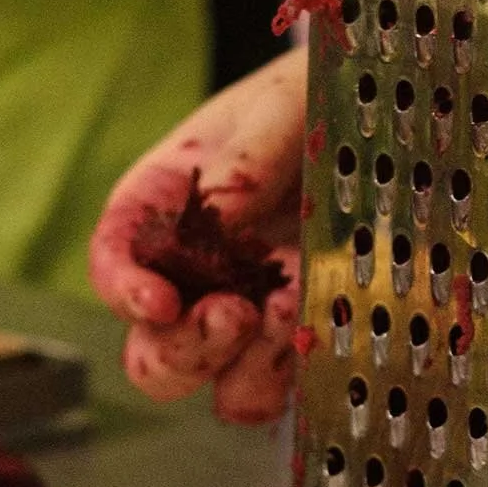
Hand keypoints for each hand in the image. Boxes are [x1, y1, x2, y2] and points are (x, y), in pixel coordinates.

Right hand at [89, 53, 308, 426]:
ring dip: (242, 369)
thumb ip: (245, 162)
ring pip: (213, 384)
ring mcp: (245, 311)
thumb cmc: (306, 102)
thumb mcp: (277, 110)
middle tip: (234, 313)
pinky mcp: (299, 336)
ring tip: (286, 312)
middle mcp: (192, 275)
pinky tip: (321, 324)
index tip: (162, 301)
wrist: (372, 111)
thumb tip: (220, 219)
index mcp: (161, 209)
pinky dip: (293, 370)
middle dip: (185, 348)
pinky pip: (280, 383)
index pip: (115, 264)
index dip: (126, 292)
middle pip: (152, 351)